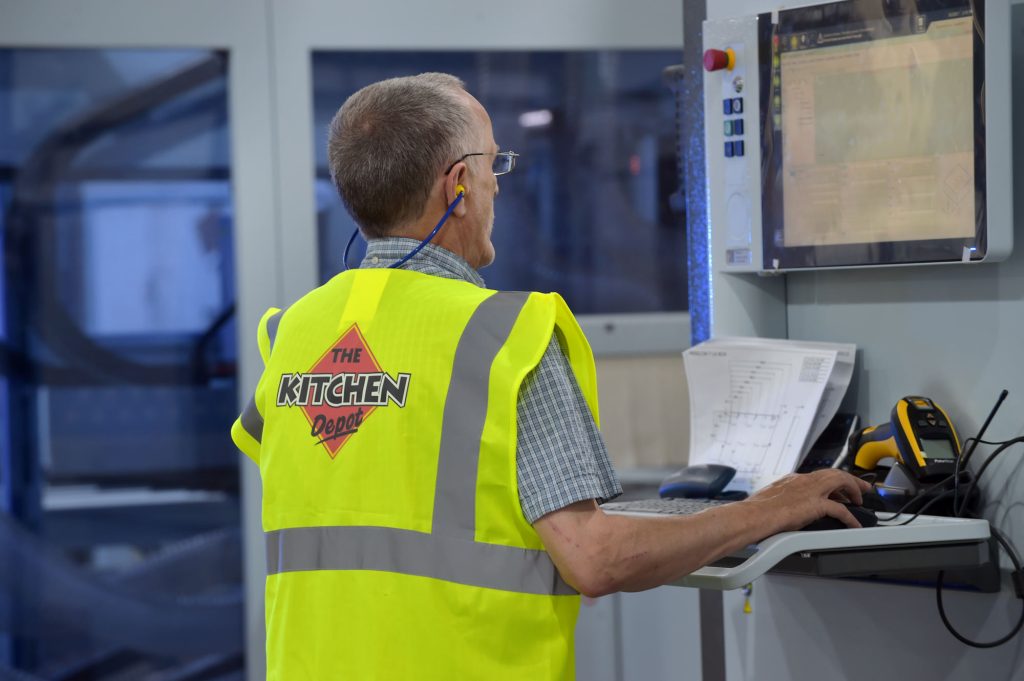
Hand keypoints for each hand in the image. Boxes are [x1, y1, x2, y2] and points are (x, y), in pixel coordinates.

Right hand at [746, 469, 871, 534]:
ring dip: (854, 490)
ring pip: (841, 482)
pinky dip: (850, 517)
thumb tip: (783, 510)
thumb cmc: (755, 512)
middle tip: (861, 488)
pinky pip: (841, 509)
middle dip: (850, 480)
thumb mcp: (770, 500)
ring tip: (861, 500)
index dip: (832, 482)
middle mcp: (803, 481)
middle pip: (834, 473)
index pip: (818, 476)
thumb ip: (782, 501)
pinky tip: (855, 524)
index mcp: (792, 480)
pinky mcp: (815, 504)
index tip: (838, 488)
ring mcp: (810, 491)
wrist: (752, 516)